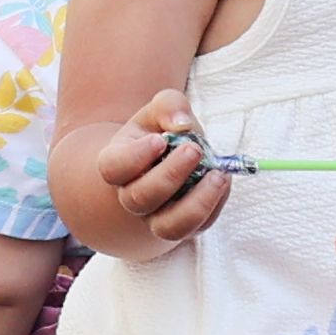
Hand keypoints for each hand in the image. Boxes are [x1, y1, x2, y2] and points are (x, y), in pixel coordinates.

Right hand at [94, 92, 230, 243]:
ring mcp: (155, 217)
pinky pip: (197, 228)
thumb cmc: (162, 131)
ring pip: (168, 228)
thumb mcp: (162, 108)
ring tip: (217, 176)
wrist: (170, 159)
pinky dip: (214, 206)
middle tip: (194, 149)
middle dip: (170, 175)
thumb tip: (181, 124)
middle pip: (140, 198)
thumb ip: (169, 106)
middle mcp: (131, 196)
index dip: (134, 157)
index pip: (113, 168)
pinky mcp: (183, 227)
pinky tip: (223, 181)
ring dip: (196, 204)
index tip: (159, 139)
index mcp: (117, 163)